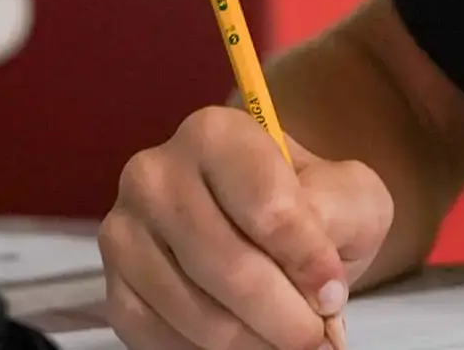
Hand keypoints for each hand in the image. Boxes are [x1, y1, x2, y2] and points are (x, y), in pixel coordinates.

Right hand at [102, 107, 392, 349]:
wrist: (269, 226)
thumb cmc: (313, 203)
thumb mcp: (348, 193)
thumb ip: (339, 216)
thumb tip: (316, 282)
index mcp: (215, 133)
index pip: (264, 204)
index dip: (305, 259)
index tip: (332, 293)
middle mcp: (155, 174)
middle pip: (226, 263)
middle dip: (284, 315)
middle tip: (317, 337)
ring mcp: (124, 232)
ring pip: (194, 310)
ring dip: (253, 341)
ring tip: (289, 341)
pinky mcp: (114, 287)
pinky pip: (159, 337)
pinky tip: (246, 343)